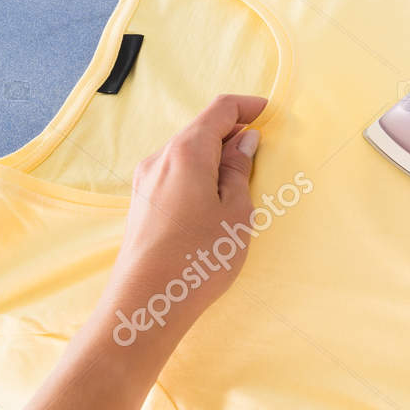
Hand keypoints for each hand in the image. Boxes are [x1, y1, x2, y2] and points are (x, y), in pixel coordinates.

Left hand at [99, 94, 266, 347]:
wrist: (145, 303)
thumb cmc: (200, 257)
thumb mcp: (235, 212)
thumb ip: (239, 170)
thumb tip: (243, 142)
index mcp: (187, 151)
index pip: (220, 110)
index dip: (247, 106)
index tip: (269, 112)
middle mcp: (160, 158)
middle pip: (199, 129)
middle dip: (231, 133)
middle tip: (259, 152)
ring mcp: (145, 181)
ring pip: (185, 152)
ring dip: (213, 156)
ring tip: (237, 182)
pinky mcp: (140, 203)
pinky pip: (174, 173)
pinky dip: (197, 173)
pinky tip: (210, 200)